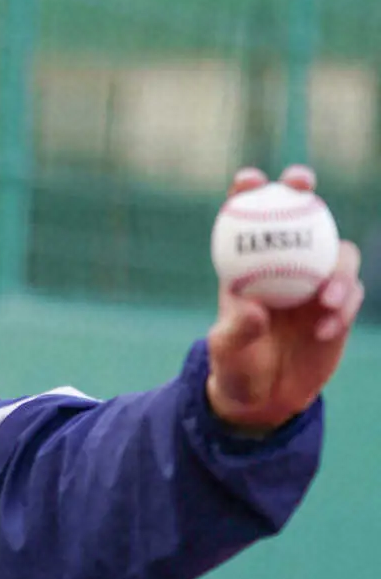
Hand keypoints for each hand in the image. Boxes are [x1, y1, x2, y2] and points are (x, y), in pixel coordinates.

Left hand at [206, 164, 363, 431]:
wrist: (265, 397)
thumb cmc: (235, 368)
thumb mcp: (227, 351)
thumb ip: (237, 330)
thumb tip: (255, 309)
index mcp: (248, 269)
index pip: (245, 223)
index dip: (247, 194)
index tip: (247, 180)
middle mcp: (284, 267)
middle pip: (299, 217)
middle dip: (301, 191)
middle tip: (301, 186)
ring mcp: (315, 283)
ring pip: (336, 255)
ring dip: (336, 270)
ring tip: (326, 302)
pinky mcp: (339, 306)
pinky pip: (351, 294)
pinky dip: (343, 308)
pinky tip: (326, 329)